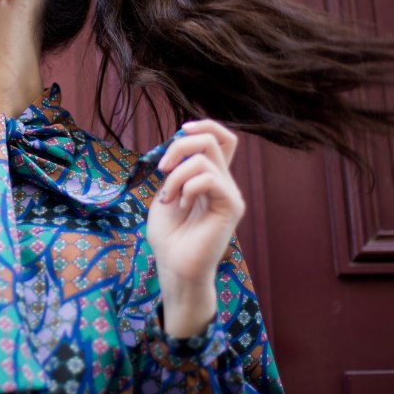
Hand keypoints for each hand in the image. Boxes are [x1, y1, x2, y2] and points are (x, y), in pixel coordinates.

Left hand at [145, 119, 244, 336]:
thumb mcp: (165, 192)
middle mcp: (224, 182)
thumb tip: (180, 142)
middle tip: (162, 169)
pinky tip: (181, 205)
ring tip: (168, 198)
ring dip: (176, 175)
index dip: (204, 126)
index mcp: (210, 178)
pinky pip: (209, 178)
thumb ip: (175, 168)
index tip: (180, 132)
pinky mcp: (231, 206)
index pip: (222, 138)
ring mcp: (230, 194)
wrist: (174, 267)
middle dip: (180, 146)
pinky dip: (187, 187)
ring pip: (205, 158)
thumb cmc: (168, 236)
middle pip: (214, 139)